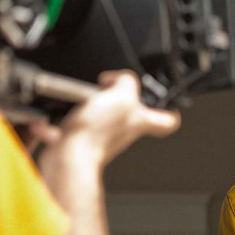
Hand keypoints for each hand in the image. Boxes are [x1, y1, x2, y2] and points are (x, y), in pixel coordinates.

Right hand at [29, 70, 180, 166]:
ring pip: (104, 118)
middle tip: (111, 88)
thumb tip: (119, 79)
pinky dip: (67, 117)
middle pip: (133, 115)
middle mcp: (125, 132)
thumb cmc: (97, 135)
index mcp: (141, 122)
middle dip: (121, 98)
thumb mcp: (122, 96)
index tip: (167, 103)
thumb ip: (127, 82)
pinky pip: (76, 125)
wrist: (69, 155)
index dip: (170, 111)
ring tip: (87, 96)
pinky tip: (64, 110)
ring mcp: (104, 138)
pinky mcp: (83, 141)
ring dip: (93, 104)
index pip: (168, 121)